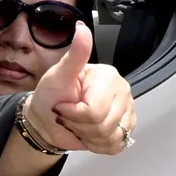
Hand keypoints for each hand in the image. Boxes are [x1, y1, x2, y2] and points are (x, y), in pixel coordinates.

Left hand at [27, 22, 135, 155]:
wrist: (48, 118)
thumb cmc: (51, 95)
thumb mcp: (57, 75)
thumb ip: (74, 55)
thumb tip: (82, 29)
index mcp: (108, 77)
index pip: (94, 109)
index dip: (74, 113)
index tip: (63, 105)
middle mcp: (123, 92)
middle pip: (103, 125)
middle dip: (79, 124)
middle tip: (70, 114)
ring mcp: (127, 112)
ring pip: (110, 137)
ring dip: (87, 135)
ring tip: (78, 122)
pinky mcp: (125, 130)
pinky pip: (115, 146)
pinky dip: (96, 144)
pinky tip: (88, 132)